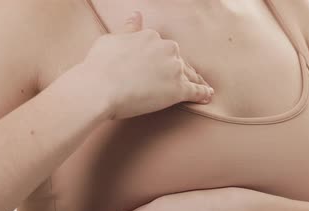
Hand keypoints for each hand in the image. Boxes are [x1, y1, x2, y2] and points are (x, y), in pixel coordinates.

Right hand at [78, 11, 213, 119]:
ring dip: (195, 80)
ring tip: (201, 88)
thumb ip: (128, 29)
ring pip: (189, 74)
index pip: (163, 48)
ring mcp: (174, 69)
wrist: (100, 87)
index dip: (164, 58)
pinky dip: (203, 94)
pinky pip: (195, 91)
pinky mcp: (178, 89)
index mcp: (151, 36)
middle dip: (179, 68)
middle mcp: (166, 49)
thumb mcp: (112, 40)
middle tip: (181, 78)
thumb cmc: (100, 65)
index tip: (164, 64)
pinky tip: (208, 96)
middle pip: (178, 60)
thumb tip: (136, 16)